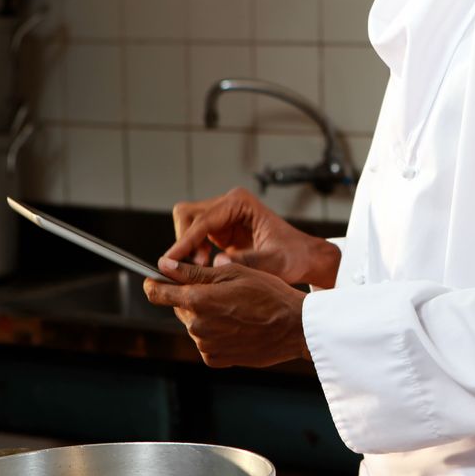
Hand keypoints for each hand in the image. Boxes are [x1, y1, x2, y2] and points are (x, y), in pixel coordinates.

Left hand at [143, 256, 309, 367]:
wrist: (295, 327)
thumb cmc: (270, 294)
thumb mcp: (234, 273)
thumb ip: (194, 272)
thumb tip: (164, 266)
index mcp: (198, 300)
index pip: (156, 293)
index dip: (154, 283)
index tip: (157, 279)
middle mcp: (196, 325)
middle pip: (179, 307)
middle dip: (192, 298)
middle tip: (223, 292)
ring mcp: (205, 344)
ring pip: (194, 324)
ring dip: (206, 316)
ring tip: (237, 310)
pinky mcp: (216, 359)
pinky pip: (206, 342)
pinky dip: (216, 334)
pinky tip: (238, 326)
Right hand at [167, 187, 340, 288]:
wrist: (303, 258)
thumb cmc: (293, 256)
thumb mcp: (274, 262)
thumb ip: (247, 261)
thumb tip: (216, 262)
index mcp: (240, 202)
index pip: (203, 219)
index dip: (185, 241)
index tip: (171, 261)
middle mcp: (228, 204)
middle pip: (187, 215)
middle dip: (184, 242)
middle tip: (191, 269)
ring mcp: (222, 216)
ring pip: (187, 226)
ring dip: (186, 249)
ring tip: (198, 272)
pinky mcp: (219, 231)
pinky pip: (194, 238)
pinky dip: (192, 254)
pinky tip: (202, 271)